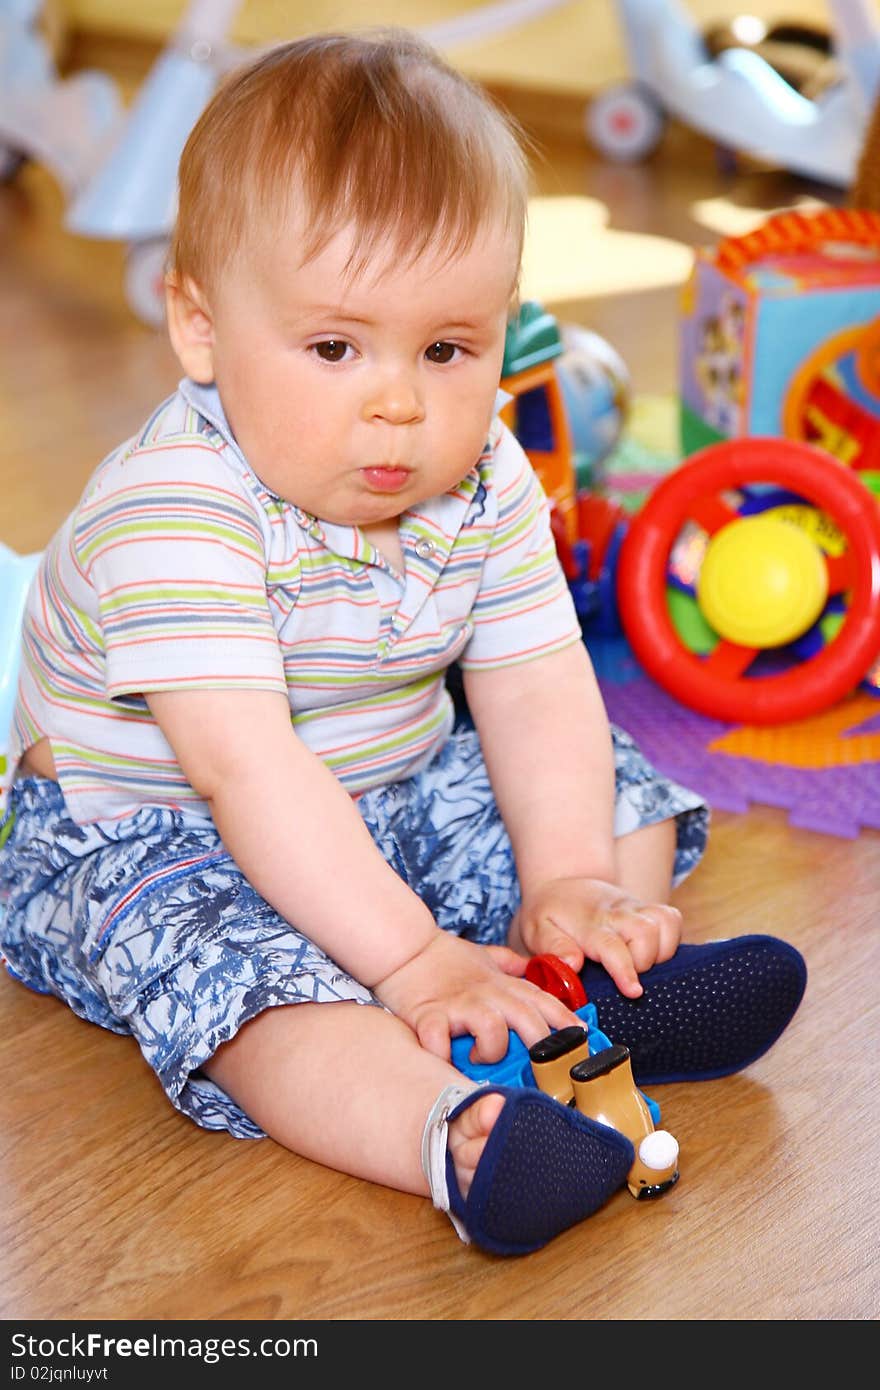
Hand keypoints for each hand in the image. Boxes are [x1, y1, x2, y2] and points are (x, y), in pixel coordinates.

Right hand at [372, 931, 581, 1063]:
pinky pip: (440, 1042)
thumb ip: (511, 966)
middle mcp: (488, 995)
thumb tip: (532, 970)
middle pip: (528, 1020)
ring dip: (492, 1051)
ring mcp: (459, 1005)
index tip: (582, 1040)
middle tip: (540, 1069)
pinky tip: (443, 1062)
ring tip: (480, 1058)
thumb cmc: (444, 958)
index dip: (566, 1022)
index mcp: (503, 986)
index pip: (544, 1002)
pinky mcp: (429, 1015)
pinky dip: (442, 1057)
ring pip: (493, 1031)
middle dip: (542, 1046)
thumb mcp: (484, 957)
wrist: (403, 946)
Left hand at [511, 877, 681, 998]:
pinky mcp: (647, 908)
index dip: (625, 970)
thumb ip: (552, 947)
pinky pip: (672, 919)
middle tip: (626, 975)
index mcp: (588, 923)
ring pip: (665, 923)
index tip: (633, 991)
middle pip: (646, 933)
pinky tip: (652, 952)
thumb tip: (572, 964)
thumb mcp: (537, 929)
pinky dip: (671, 938)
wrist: (564, 883)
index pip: (612, 946)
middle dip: (644, 962)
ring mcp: (635, 908)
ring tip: (639, 963)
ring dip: (661, 950)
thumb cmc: (550, 912)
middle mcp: (616, 913)